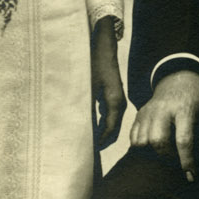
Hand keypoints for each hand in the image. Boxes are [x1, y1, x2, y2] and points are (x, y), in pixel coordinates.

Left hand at [90, 16, 125, 149]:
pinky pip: (107, 116)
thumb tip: (80, 125)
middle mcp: (118, 104)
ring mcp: (116, 100)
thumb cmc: (94, 64)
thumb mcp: (87, 86)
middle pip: (112, 130)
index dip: (99, 142)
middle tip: (86, 152)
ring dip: (100, 133)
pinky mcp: (111, 96)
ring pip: (110, 123)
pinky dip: (99, 124)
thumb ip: (85, 106)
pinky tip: (88, 127)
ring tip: (85, 142)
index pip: (109, 130)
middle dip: (100, 141)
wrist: (102, 47)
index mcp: (114, 103)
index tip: (87, 152)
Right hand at [129, 69, 198, 181]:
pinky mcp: (139, 113)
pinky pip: (133, 137)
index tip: (191, 175)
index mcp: (184, 108)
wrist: (178, 77)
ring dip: (153, 152)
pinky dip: (141, 147)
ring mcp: (148, 111)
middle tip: (176, 158)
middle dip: (167, 156)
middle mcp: (163, 109)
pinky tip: (153, 146)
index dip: (187, 161)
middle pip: (158, 141)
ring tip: (164, 151)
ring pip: (142, 141)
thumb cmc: (197, 99)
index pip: (183, 140)